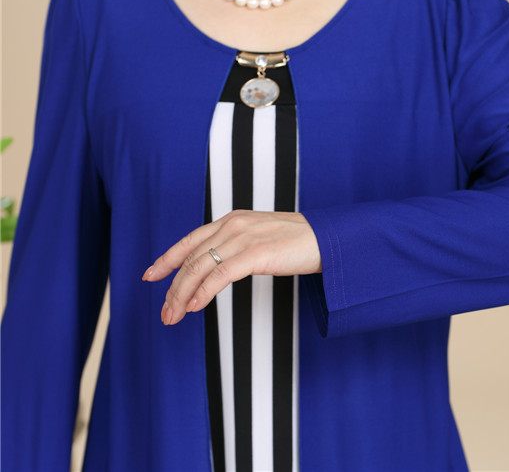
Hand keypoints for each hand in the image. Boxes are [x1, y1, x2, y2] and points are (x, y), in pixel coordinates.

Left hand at [141, 210, 321, 325]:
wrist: (327, 239)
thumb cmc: (299, 242)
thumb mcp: (261, 238)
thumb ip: (238, 247)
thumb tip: (220, 267)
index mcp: (232, 220)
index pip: (190, 240)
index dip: (167, 259)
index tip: (151, 275)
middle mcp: (233, 225)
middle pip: (190, 258)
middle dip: (172, 287)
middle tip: (165, 311)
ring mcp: (243, 238)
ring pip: (200, 268)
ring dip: (182, 295)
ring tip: (174, 315)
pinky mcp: (255, 253)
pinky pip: (220, 275)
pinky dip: (203, 292)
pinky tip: (195, 306)